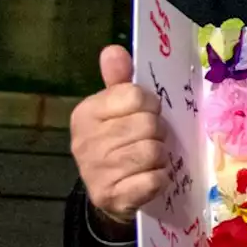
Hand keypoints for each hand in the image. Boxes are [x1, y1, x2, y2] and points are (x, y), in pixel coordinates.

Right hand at [70, 46, 168, 232]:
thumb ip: (119, 81)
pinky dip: (160, 179)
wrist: (109, 194)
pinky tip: (150, 179)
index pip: (135, 96)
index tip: (146, 113)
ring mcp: (97, 171)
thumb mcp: (116, 110)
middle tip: (150, 140)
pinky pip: (154, 180)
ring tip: (149, 159)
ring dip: (160, 157)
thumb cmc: (119, 144)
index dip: (150, 105)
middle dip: (158, 133)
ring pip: (153, 152)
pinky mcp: (113, 197)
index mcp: (87, 113)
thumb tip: (113, 49)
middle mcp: (86, 141)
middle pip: (148, 124)